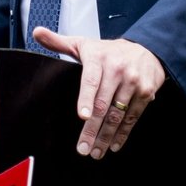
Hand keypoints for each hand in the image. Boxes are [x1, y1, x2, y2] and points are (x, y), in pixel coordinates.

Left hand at [31, 28, 164, 159]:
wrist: (148, 49)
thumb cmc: (109, 51)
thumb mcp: (84, 44)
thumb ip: (59, 42)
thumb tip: (37, 32)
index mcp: (99, 58)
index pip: (92, 80)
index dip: (87, 98)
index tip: (82, 116)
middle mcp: (118, 69)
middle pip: (103, 104)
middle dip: (93, 129)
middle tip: (83, 148)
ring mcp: (133, 82)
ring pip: (118, 114)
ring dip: (106, 136)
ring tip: (96, 152)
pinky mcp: (146, 92)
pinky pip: (132, 117)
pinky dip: (123, 133)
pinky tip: (114, 145)